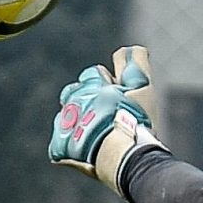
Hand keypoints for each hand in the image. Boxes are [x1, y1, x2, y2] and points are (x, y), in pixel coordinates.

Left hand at [49, 47, 161, 190]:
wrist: (124, 155)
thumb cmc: (136, 119)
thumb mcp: (143, 87)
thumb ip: (136, 63)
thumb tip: (131, 47)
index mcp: (93, 85)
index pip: (93, 74)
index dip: (106, 83)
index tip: (116, 95)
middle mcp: (75, 101)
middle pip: (75, 92)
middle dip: (87, 99)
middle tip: (106, 114)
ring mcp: (66, 124)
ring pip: (67, 116)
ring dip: (79, 121)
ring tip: (97, 134)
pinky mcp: (60, 146)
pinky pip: (60, 144)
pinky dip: (70, 145)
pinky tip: (86, 151)